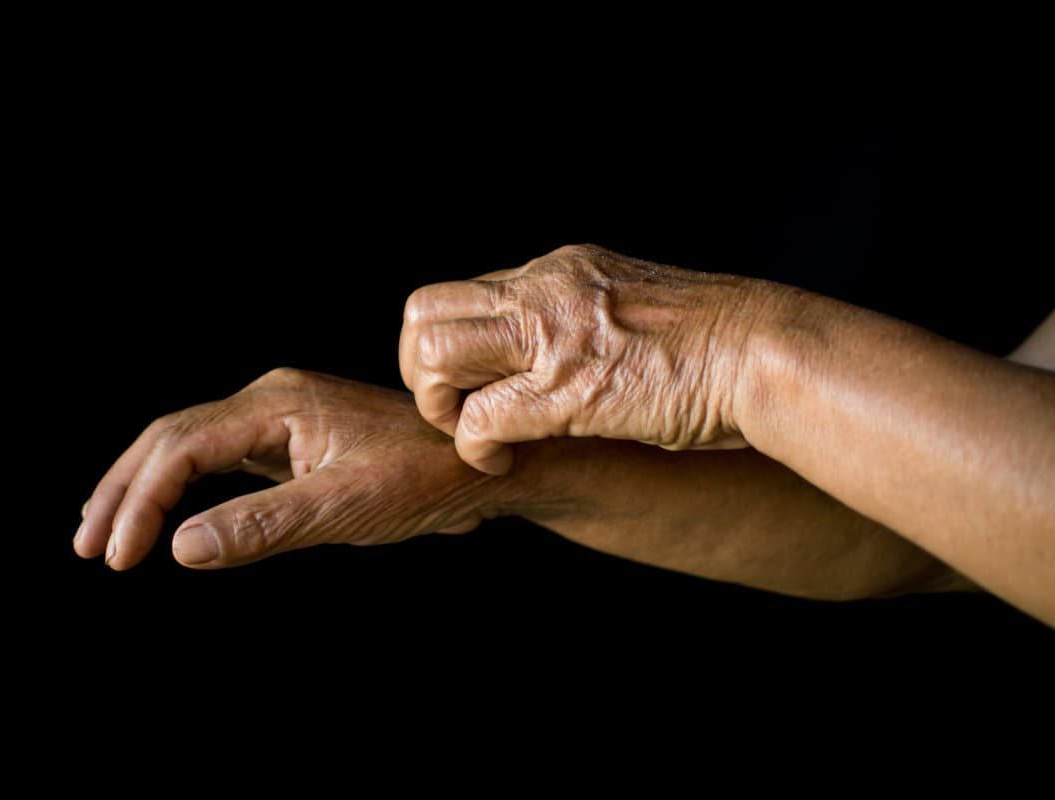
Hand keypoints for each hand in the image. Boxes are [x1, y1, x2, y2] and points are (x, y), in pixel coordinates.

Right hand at [73, 369, 501, 570]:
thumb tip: (180, 547)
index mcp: (277, 404)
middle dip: (125, 491)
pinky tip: (165, 514)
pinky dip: (181, 487)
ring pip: (189, 446)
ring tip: (106, 531)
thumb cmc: (425, 479)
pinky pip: (218, 458)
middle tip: (89, 548)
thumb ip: (263, 526)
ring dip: (144, 487)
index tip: (118, 556)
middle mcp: (270, 400)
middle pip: (170, 438)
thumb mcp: (345, 508)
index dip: (141, 500)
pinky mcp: (291, 438)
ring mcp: (279, 416)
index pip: (181, 447)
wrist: (479, 464)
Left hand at [399, 244, 778, 473]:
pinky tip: (502, 461)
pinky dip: (475, 448)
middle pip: (424, 310)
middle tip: (453, 409)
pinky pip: (479, 419)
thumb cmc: (717, 344)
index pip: (463, 292)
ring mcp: (553, 338)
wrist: (769, 354)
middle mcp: (545, 290)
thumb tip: (559, 351)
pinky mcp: (568, 391)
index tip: (473, 383)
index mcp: (560, 269)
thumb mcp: (635, 308)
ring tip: (472, 433)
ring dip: (439, 403)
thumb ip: (584, 319)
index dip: (450, 344)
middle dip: (421, 369)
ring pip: (436, 354)